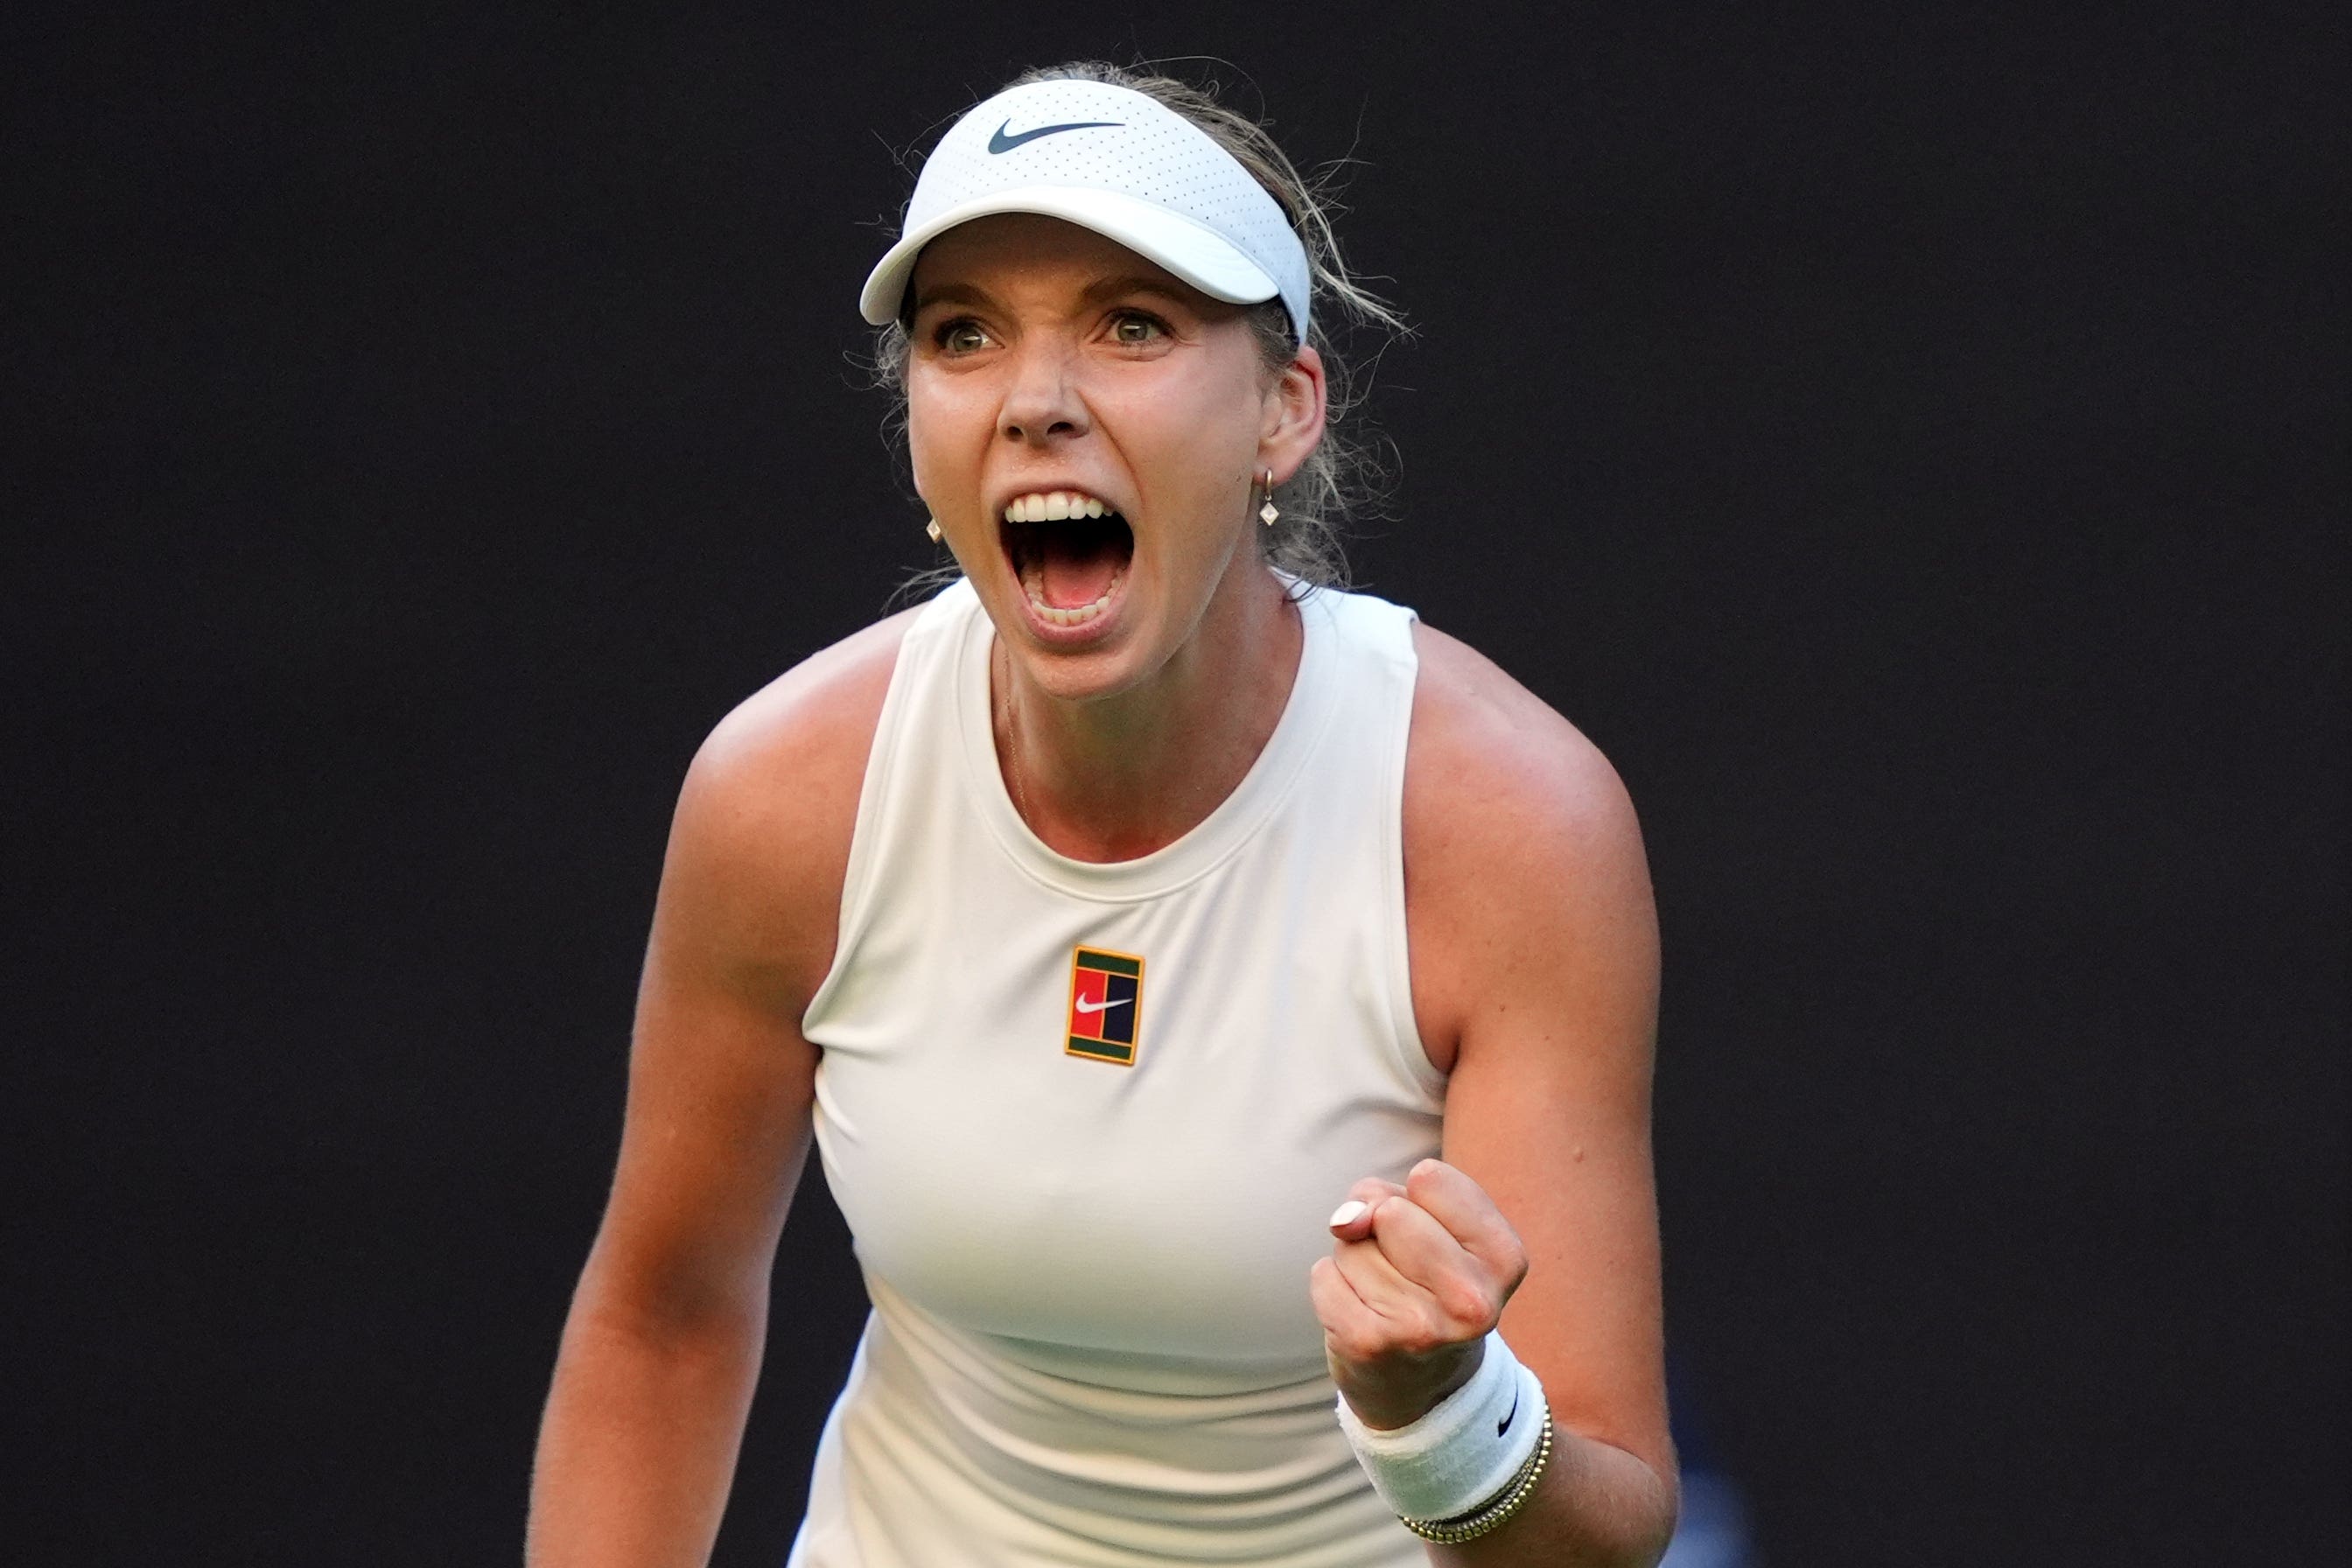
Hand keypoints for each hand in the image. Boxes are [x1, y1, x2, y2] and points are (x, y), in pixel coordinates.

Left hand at [1310, 1158, 1530, 1430]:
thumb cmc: (1426, 1280)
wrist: (1420, 1383)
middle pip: (1389, 1210)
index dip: (1417, 1198)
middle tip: (1404, 1271)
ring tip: (1387, 1298)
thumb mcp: (1434, 1228)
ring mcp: (1422, 1328)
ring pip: (1351, 1243)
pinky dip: (1332, 1286)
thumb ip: (1388, 1198)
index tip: (1435, 1238)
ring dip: (1357, 1262)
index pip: (1429, 1177)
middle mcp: (1474, 1301)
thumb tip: (1344, 1221)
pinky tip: (1362, 1315)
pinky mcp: (1370, 1345)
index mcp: (1506, 1259)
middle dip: (1380, 1228)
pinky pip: (1324, 1275)